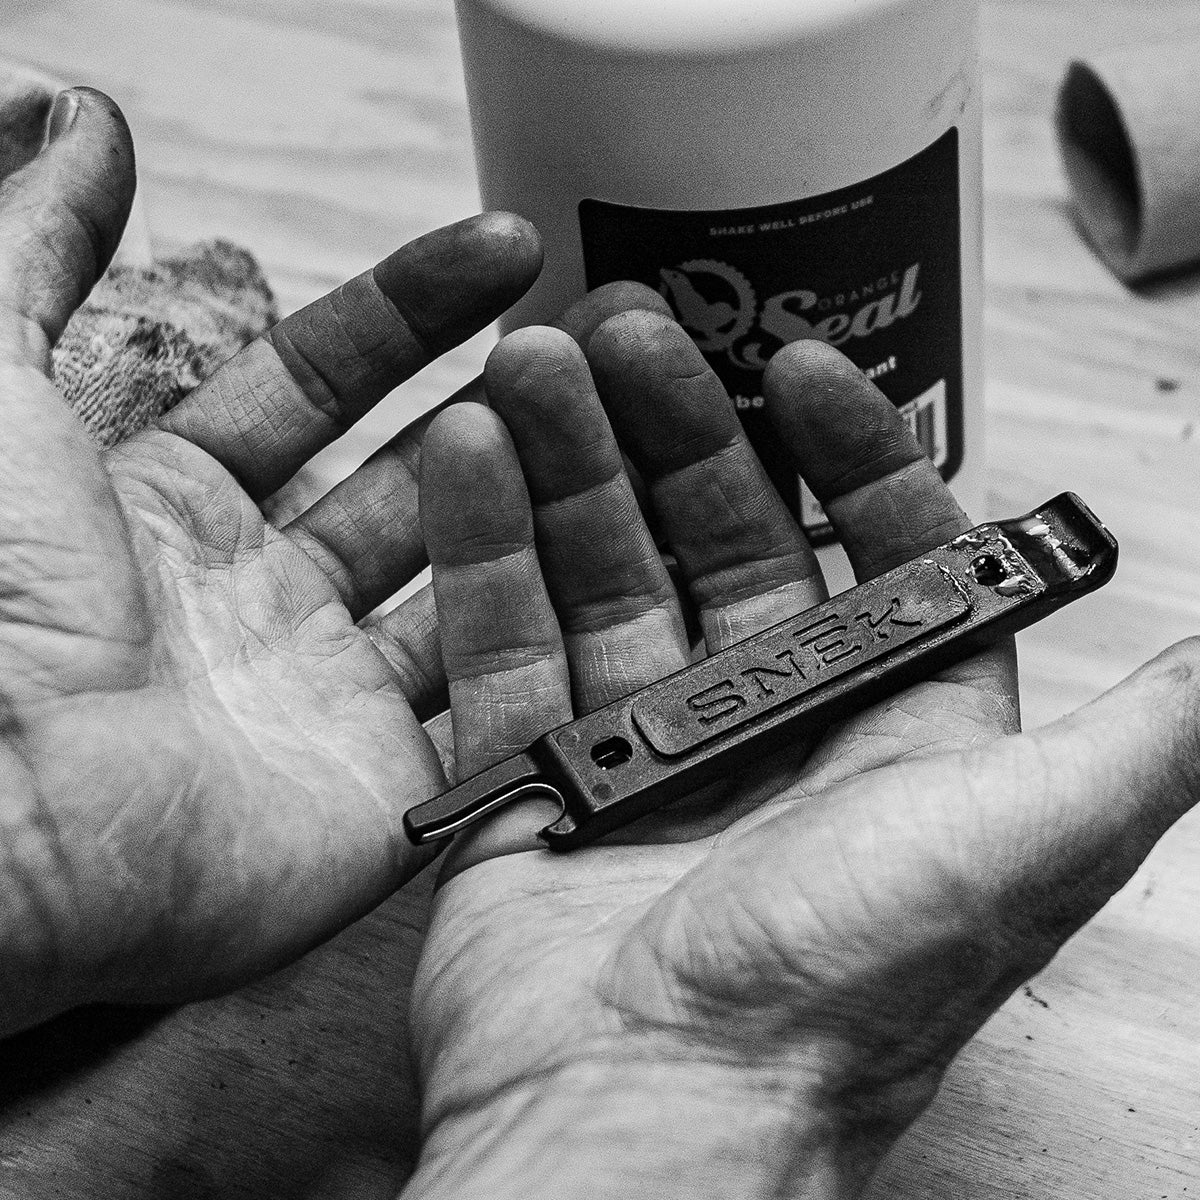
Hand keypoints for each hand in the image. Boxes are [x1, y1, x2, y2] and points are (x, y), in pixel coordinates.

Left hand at [0, 86, 652, 1035]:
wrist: (8, 813)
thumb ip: (35, 247)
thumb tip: (80, 113)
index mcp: (171, 508)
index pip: (318, 384)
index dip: (410, 309)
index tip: (505, 248)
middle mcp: (259, 604)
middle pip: (410, 479)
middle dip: (498, 402)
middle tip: (588, 337)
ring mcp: (327, 695)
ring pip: (465, 579)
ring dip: (534, 499)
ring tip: (611, 418)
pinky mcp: (383, 787)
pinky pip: (485, 694)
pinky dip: (546, 627)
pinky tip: (612, 554)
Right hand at [402, 315, 1199, 1198]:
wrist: (653, 1109)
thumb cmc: (843, 985)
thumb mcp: (1032, 837)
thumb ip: (1147, 736)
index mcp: (885, 722)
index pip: (875, 546)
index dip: (845, 447)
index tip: (794, 370)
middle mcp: (765, 723)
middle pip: (718, 537)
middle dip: (675, 425)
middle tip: (626, 332)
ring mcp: (641, 744)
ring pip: (603, 568)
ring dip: (568, 462)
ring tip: (531, 365)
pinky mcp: (537, 773)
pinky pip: (505, 638)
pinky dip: (484, 548)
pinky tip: (467, 455)